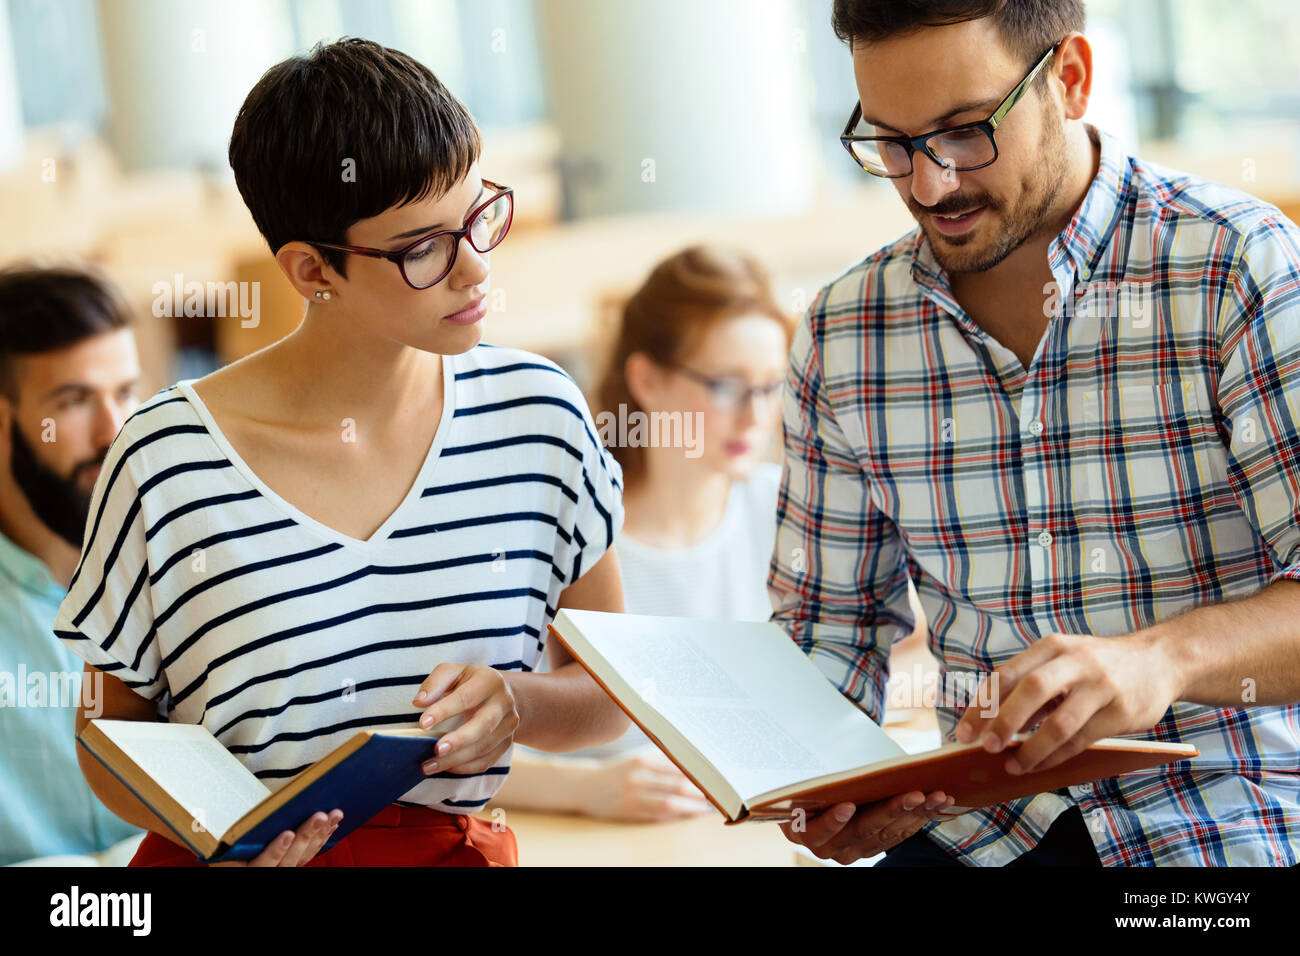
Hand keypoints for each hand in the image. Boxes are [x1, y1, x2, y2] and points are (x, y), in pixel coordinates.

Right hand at [208, 810, 342, 866]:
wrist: (233, 863)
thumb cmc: (224, 847)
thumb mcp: (223, 842)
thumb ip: (232, 830)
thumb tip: (222, 800)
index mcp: (245, 869)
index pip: (262, 863)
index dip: (275, 850)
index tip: (287, 833)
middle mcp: (265, 873)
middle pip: (289, 860)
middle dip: (305, 836)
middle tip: (319, 816)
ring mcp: (281, 869)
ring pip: (304, 856)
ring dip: (320, 835)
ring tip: (332, 814)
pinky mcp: (293, 863)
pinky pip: (310, 854)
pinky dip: (323, 838)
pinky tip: (333, 822)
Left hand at [413, 663, 519, 774]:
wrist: (502, 693)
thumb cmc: (470, 682)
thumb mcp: (453, 672)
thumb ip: (435, 683)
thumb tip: (419, 702)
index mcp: (490, 680)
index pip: (466, 697)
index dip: (444, 711)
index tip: (423, 723)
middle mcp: (504, 703)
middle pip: (484, 725)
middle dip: (459, 740)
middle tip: (436, 750)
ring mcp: (509, 725)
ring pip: (484, 747)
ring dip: (456, 759)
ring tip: (429, 765)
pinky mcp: (507, 743)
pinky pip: (487, 760)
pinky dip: (464, 768)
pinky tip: (445, 768)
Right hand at [574, 751, 714, 821]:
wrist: (583, 786)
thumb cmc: (618, 772)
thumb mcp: (637, 761)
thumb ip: (662, 763)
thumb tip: (694, 768)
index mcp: (642, 759)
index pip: (679, 766)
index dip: (699, 774)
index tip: (715, 778)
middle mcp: (637, 776)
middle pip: (677, 785)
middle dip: (699, 792)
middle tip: (716, 796)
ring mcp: (632, 796)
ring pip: (669, 803)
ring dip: (690, 808)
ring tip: (704, 810)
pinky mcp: (628, 812)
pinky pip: (656, 816)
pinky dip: (673, 817)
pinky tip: (684, 817)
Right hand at [779, 791, 957, 864]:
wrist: (812, 802)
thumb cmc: (810, 784)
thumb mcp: (808, 780)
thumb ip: (819, 779)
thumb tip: (831, 756)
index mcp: (803, 830)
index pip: (818, 830)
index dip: (833, 821)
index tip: (847, 805)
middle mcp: (827, 847)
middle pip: (861, 832)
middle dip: (891, 812)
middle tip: (915, 795)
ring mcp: (851, 851)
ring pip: (886, 835)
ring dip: (915, 814)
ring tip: (936, 796)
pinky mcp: (872, 849)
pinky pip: (898, 836)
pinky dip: (919, 818)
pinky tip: (936, 803)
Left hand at [953, 631, 1178, 774]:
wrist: (1159, 660)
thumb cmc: (1098, 664)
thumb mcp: (1062, 659)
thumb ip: (1030, 684)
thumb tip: (989, 720)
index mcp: (1052, 646)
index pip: (1006, 674)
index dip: (982, 705)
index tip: (964, 731)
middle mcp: (1075, 661)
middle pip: (1031, 691)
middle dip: (1003, 722)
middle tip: (986, 747)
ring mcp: (1101, 686)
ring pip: (1059, 723)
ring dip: (1031, 749)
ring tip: (1012, 765)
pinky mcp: (1121, 712)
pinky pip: (1081, 740)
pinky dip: (1056, 756)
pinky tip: (1040, 765)